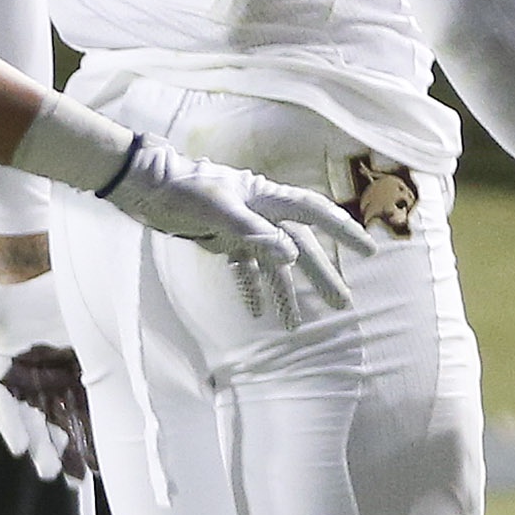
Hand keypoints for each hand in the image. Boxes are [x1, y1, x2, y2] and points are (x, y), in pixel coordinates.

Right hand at [0, 276, 95, 483]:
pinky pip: (83, 408)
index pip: (5, 404)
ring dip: (70, 450)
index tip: (21, 449)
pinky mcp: (80, 379)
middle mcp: (28, 382)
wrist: (49, 280)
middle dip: (45, 449)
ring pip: (62, 421)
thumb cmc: (19, 294)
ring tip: (78, 479)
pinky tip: (95, 453)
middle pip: (36, 420)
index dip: (13, 426)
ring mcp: (55, 383)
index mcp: (4, 371)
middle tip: (52, 473)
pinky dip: (88, 430)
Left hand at [95, 134, 372, 325]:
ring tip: (294, 326)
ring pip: (273, 264)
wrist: (146, 187)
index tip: (368, 251)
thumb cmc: (183, 189)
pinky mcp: (224, 240)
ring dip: (285, 293)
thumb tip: (290, 257)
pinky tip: (255, 312)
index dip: (343, 230)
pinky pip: (245, 269)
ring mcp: (245, 228)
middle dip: (320, 276)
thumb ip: (254, 232)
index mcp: (268, 198)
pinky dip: (251, 288)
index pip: (315, 213)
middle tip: (342, 305)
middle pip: (300, 247)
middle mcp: (263, 213)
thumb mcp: (217, 209)